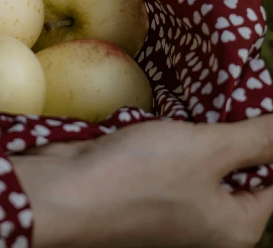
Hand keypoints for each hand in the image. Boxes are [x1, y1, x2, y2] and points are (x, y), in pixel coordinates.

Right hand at [11, 116, 272, 247]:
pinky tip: (173, 112)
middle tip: (235, 92)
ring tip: (208, 96)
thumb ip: (256, 139)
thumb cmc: (143, 176)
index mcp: (234, 228)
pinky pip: (173, 162)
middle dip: (237, 133)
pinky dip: (176, 137)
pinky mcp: (146, 192)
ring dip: (204, 132)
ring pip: (203, 164)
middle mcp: (208, 226)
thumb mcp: (208, 149)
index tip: (261, 101)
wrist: (66, 194)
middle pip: (238, 172)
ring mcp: (174, 210)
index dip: (269, 141)